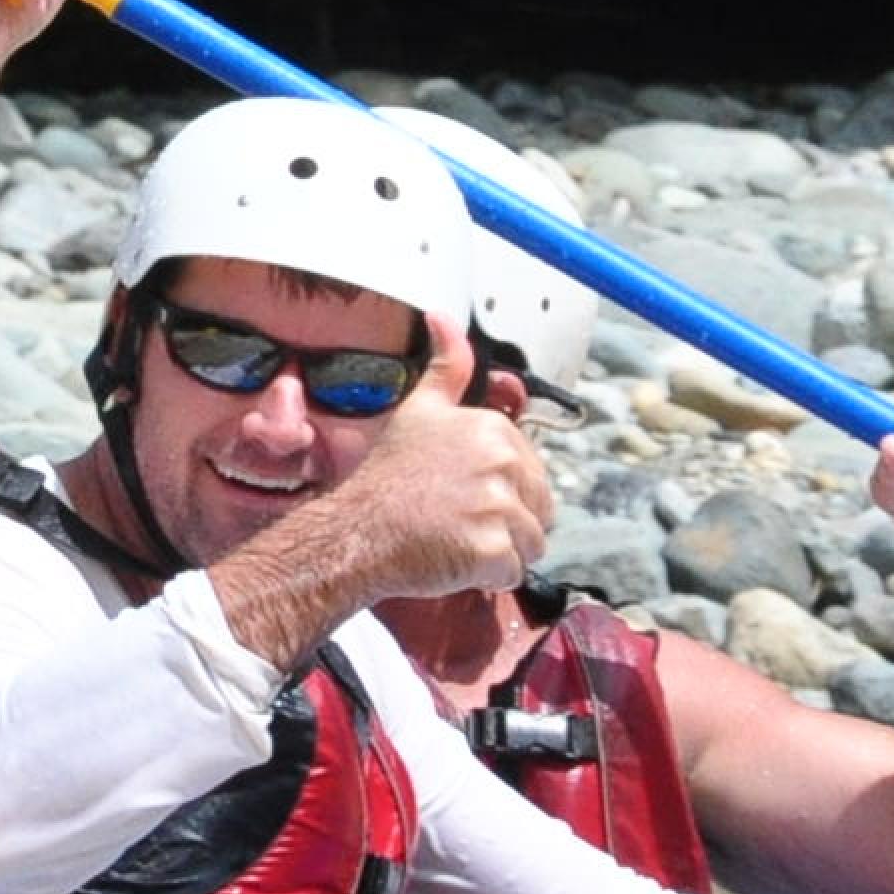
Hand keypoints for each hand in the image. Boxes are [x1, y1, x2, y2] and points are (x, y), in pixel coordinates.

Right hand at [294, 386, 552, 611]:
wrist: (355, 530)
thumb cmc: (386, 477)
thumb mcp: (418, 411)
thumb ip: (446, 367)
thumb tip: (442, 316)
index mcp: (492, 430)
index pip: (531, 473)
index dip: (503, 490)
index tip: (463, 494)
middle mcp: (501, 464)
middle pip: (538, 508)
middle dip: (506, 522)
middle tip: (459, 521)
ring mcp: (498, 509)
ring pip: (530, 543)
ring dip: (499, 551)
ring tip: (457, 541)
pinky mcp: (492, 551)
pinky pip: (512, 572)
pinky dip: (487, 576)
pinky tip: (456, 562)